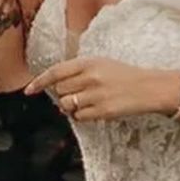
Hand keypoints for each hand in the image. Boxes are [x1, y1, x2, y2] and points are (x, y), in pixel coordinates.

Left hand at [24, 57, 179, 121]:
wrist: (149, 88)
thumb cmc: (124, 76)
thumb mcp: (101, 64)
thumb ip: (78, 72)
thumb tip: (56, 88)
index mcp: (88, 62)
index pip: (56, 72)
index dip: (40, 82)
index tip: (29, 90)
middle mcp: (90, 77)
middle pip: (60, 90)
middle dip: (64, 95)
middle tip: (79, 95)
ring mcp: (96, 95)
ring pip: (67, 105)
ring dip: (71, 107)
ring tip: (87, 103)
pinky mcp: (103, 110)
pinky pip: (79, 117)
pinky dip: (81, 117)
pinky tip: (93, 111)